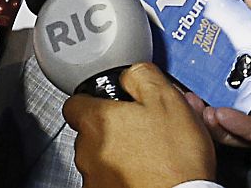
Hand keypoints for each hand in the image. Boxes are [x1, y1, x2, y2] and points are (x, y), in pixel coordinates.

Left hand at [63, 63, 214, 187]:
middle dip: (111, 130)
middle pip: (90, 132)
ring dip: (117, 155)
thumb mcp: (167, 100)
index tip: (108, 105)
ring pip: (99, 158)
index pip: (75, 103)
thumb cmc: (175, 160)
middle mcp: (88, 151)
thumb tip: (130, 74)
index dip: (93, 101)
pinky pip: (106, 180)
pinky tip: (144, 175)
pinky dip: (121, 177)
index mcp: (97, 121)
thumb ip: (141, 76)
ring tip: (146, 156)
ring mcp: (93, 178)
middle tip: (139, 131)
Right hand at [197, 0, 250, 158]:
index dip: (220, 59)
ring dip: (219, 113)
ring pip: (247, 118)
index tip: (195, 52)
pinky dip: (243, 127)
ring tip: (197, 103)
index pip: (247, 62)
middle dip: (210, 90)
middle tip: (184, 84)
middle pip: (241, 92)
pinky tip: (223, 116)